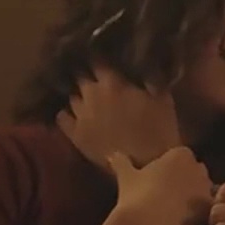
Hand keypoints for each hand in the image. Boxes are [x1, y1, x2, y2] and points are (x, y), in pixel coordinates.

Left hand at [62, 68, 183, 167]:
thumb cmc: (159, 129)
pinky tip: (75, 117)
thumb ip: (147, 78)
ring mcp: (80, 114)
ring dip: (80, 98)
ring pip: (72, 98)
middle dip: (88, 78)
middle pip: (81, 77)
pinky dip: (67, 115)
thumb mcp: (162, 97)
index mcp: (112, 82)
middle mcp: (91, 93)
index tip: (104, 60)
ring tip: (87, 101)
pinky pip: (62, 117)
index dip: (100, 60)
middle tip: (97, 82)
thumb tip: (141, 65)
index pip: (98, 60)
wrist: (147, 164)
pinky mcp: (74, 134)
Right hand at [108, 147, 212, 224]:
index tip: (162, 180)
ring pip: (204, 191)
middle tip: (170, 195)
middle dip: (188, 180)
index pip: (182, 156)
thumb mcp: (125, 176)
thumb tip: (112, 155)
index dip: (173, 168)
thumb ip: (121, 162)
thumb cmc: (135, 194)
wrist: (146, 223)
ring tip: (178, 210)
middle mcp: (198, 167)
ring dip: (195, 198)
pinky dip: (199, 215)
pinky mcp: (208, 209)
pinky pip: (206, 210)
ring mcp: (206, 188)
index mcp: (181, 154)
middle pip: (196, 172)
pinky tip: (185, 222)